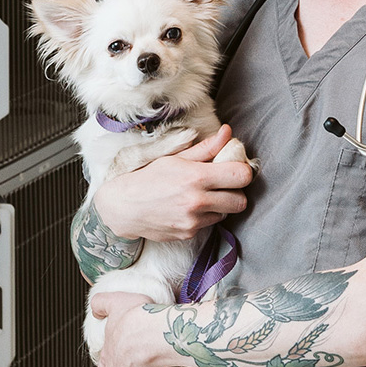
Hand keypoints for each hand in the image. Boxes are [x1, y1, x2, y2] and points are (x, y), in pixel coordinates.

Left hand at [91, 292, 166, 366]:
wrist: (157, 333)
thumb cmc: (136, 320)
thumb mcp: (115, 302)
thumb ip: (101, 304)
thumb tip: (96, 309)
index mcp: (105, 362)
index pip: (106, 366)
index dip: (117, 356)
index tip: (128, 347)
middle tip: (144, 351)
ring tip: (157, 353)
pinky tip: (165, 360)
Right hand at [94, 125, 252, 240]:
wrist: (123, 207)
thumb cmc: (149, 177)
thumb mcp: (176, 158)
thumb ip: (207, 148)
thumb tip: (227, 132)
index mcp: (196, 177)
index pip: (242, 176)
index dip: (242, 171)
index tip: (234, 168)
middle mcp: (198, 201)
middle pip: (241, 201)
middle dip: (236, 191)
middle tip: (224, 184)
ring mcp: (193, 221)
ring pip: (227, 213)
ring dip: (221, 204)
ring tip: (204, 195)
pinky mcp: (189, 234)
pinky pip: (210, 223)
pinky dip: (206, 215)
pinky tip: (190, 207)